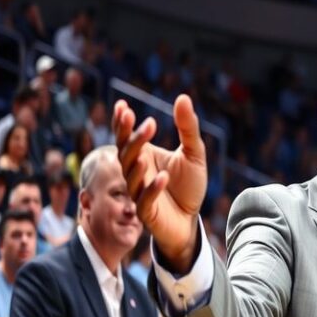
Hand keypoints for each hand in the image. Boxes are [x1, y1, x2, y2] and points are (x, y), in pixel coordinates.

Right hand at [113, 95, 206, 273]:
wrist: (191, 219)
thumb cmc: (188, 186)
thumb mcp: (194, 154)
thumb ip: (188, 128)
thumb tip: (182, 97)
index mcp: (142, 156)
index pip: (126, 137)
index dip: (121, 123)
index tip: (122, 106)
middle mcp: (136, 173)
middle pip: (126, 154)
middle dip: (133, 139)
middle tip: (149, 125)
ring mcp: (139, 193)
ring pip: (131, 177)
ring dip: (138, 165)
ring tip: (147, 152)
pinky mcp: (147, 213)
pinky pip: (145, 200)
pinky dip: (152, 189)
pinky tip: (163, 177)